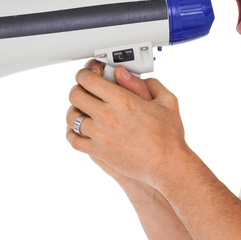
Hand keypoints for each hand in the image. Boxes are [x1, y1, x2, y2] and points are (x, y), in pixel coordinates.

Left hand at [63, 60, 189, 190]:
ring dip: (74, 112)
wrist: (168, 165)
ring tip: (79, 111)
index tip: (85, 76)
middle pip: (75, 95)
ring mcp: (101, 135)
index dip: (83, 74)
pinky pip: (74, 141)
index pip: (88, 80)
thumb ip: (150, 84)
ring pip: (72, 118)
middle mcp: (108, 116)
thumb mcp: (167, 101)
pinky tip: (78, 132)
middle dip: (76, 90)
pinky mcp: (99, 152)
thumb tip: (133, 75)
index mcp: (122, 100)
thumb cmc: (169, 136)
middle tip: (80, 91)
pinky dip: (72, 134)